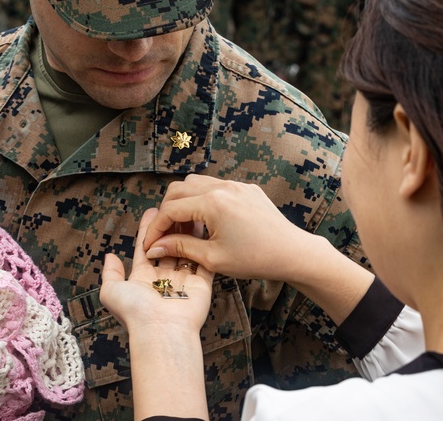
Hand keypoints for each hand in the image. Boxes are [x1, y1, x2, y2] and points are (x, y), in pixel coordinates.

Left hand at [100, 208, 213, 334]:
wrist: (162, 331)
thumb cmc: (135, 313)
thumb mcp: (111, 292)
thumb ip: (110, 273)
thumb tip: (109, 255)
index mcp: (143, 278)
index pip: (146, 247)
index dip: (148, 230)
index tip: (153, 210)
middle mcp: (164, 278)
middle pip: (168, 246)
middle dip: (170, 227)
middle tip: (173, 207)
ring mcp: (184, 281)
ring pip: (186, 250)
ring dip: (188, 232)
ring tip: (190, 211)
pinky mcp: (201, 284)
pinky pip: (204, 261)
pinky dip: (205, 245)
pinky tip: (206, 228)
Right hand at [141, 175, 318, 283]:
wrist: (293, 252)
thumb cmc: (255, 259)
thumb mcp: (213, 258)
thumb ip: (180, 247)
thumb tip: (154, 247)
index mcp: (212, 203)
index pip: (170, 210)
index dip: (156, 228)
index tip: (150, 244)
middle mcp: (222, 187)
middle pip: (178, 190)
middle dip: (167, 212)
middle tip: (166, 236)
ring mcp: (235, 184)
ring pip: (195, 184)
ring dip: (184, 203)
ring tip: (186, 229)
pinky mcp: (246, 188)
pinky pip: (215, 187)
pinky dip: (202, 200)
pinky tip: (207, 223)